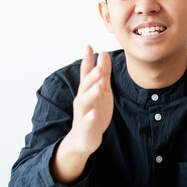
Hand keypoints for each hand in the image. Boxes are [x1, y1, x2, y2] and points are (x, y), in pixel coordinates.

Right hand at [51, 45, 113, 183]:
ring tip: (99, 86)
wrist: (84, 140)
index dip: (87, 60)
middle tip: (99, 66)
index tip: (88, 45)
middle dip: (92, 76)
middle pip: (85, 85)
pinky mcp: (86, 129)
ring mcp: (83, 114)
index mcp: (87, 90)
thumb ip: (103, 73)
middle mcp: (82, 100)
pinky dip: (90, 118)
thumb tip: (104, 53)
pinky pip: (87, 123)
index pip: (86, 73)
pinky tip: (94, 113)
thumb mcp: (101, 91)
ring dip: (91, 93)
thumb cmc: (94, 112)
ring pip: (85, 102)